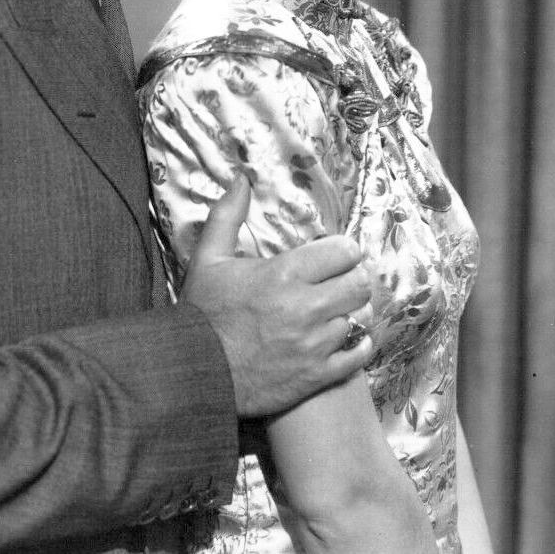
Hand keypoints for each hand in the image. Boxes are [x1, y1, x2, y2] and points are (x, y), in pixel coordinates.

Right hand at [179, 174, 374, 416]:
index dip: (342, 251)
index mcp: (284, 274)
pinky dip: (357, 346)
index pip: (344, 251)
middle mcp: (306, 308)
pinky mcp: (316, 376)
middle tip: (339, 281)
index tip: (333, 256)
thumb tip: (242, 179)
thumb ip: (228, 215)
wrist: (193, 373)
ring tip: (336, 311)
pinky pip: (358, 356)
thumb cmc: (202, 314)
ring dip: (350, 312)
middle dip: (352, 278)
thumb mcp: (208, 258)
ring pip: (359, 318)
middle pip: (360, 284)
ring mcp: (314, 345)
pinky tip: (345, 339)